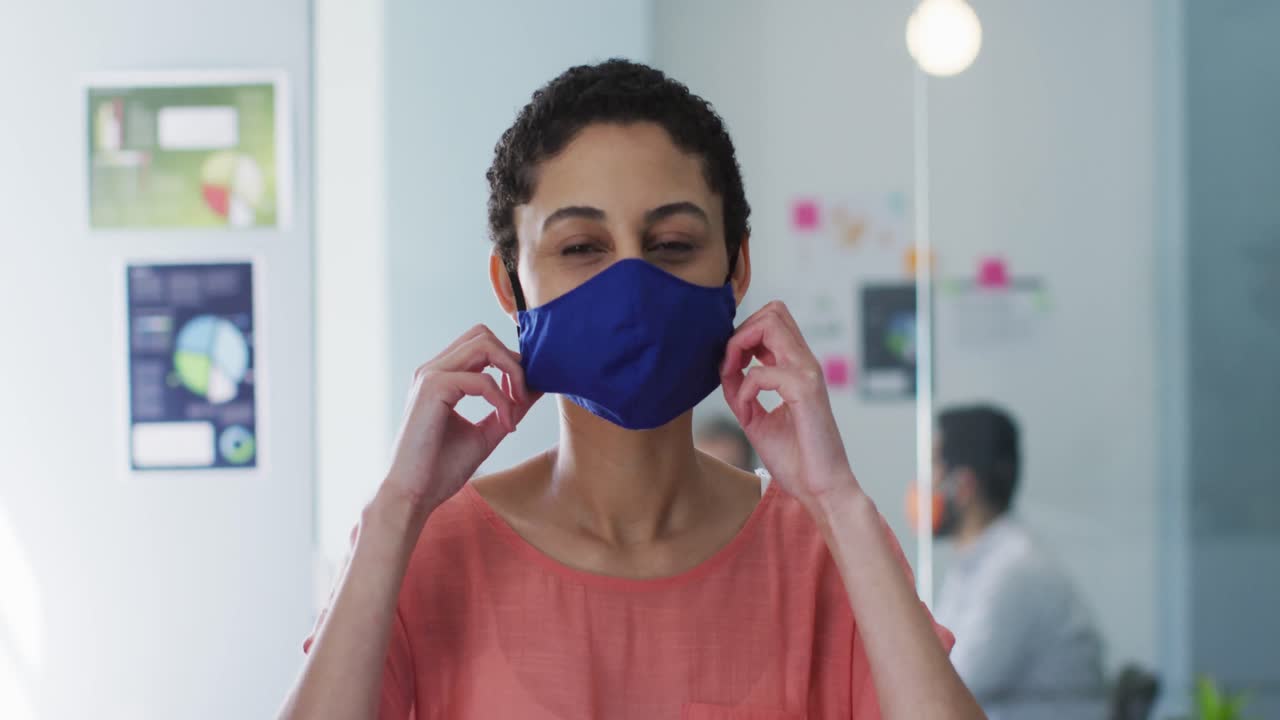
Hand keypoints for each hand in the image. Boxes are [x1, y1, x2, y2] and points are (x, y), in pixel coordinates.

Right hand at [381, 324, 540, 515]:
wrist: (413, 494)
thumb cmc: (440, 468)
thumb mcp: (487, 431)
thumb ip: (510, 406)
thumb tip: (538, 386)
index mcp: (441, 376)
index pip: (482, 344)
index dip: (510, 362)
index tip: (525, 395)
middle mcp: (433, 370)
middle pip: (483, 335)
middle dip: (512, 360)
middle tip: (523, 395)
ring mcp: (430, 376)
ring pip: (484, 345)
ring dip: (511, 373)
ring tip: (517, 405)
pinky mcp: (432, 389)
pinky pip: (482, 379)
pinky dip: (502, 400)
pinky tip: (505, 424)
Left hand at [720, 301, 858, 512]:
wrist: (821, 489)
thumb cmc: (796, 458)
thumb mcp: (756, 419)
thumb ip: (742, 392)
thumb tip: (723, 371)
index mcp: (797, 368)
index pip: (773, 321)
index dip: (743, 334)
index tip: (729, 366)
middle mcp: (806, 364)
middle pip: (773, 311)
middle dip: (740, 331)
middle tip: (728, 365)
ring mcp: (808, 374)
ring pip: (771, 324)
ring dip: (740, 346)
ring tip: (732, 377)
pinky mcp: (805, 391)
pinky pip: (761, 372)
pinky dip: (744, 387)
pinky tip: (744, 409)